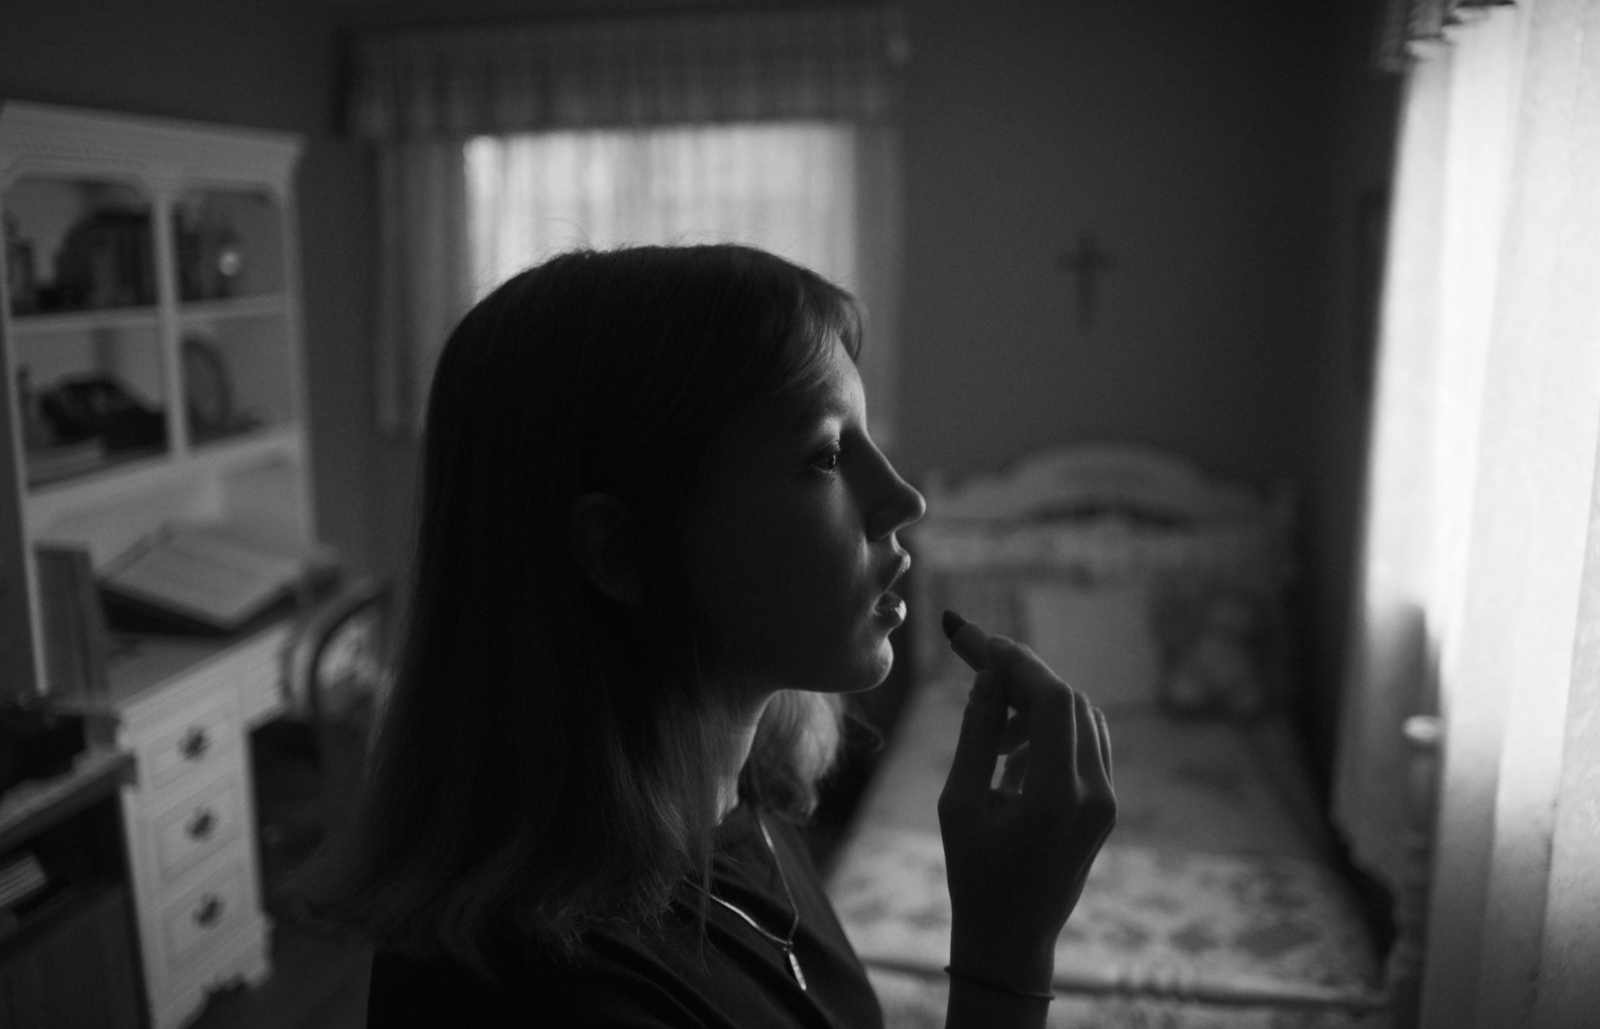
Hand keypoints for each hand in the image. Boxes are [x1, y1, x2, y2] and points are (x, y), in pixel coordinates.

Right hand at [936, 625, 1116, 993]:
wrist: (1012, 940)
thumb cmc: (975, 876)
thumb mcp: (959, 804)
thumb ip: (977, 734)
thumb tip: (989, 675)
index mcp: (1058, 796)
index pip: (1051, 699)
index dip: (1016, 661)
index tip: (976, 639)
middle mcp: (1095, 794)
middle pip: (1069, 701)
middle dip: (1023, 676)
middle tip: (976, 665)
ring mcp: (1107, 801)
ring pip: (1082, 718)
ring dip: (1037, 704)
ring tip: (993, 732)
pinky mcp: (1106, 806)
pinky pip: (1087, 744)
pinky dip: (1052, 730)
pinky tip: (1012, 754)